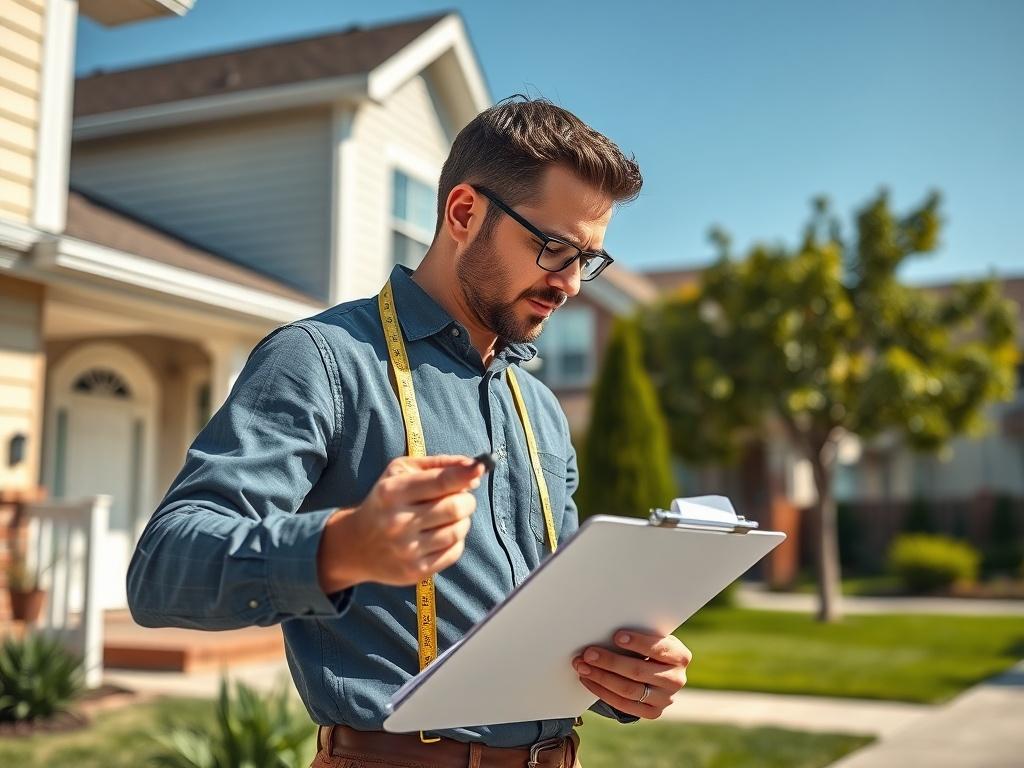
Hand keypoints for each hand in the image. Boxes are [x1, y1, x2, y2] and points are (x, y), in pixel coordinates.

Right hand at [317, 455, 484, 590]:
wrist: (355, 545)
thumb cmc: (385, 501)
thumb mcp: (400, 472)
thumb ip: (437, 464)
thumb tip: (472, 465)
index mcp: (392, 492)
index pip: (439, 482)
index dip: (465, 474)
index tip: (480, 468)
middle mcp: (398, 522)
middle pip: (455, 507)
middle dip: (467, 499)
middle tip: (462, 497)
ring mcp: (407, 549)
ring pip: (458, 530)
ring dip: (463, 520)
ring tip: (451, 516)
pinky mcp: (415, 571)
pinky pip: (454, 552)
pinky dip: (456, 540)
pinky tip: (443, 534)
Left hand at [572, 630, 691, 718]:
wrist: (659, 671)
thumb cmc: (649, 647)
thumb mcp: (652, 637)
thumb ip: (638, 635)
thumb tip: (606, 629)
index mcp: (680, 655)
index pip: (659, 649)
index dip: (638, 642)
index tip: (616, 636)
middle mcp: (676, 679)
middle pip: (639, 671)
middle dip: (610, 661)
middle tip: (588, 653)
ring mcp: (665, 699)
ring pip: (629, 690)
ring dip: (601, 677)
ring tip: (582, 666)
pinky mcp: (653, 712)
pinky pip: (624, 705)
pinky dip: (602, 691)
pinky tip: (588, 680)